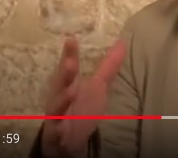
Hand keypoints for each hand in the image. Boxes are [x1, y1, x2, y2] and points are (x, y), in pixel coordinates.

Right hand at [40, 37, 126, 157]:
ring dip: (63, 99)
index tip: (71, 39)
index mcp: (69, 82)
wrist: (67, 138)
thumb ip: (108, 66)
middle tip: (70, 62)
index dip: (69, 53)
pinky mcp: (55, 133)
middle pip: (61, 83)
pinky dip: (57, 130)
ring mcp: (56, 115)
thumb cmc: (81, 106)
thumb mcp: (98, 86)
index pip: (69, 65)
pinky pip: (55, 132)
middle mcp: (60, 95)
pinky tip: (60, 129)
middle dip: (65, 73)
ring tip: (71, 91)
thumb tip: (122, 42)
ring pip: (57, 106)